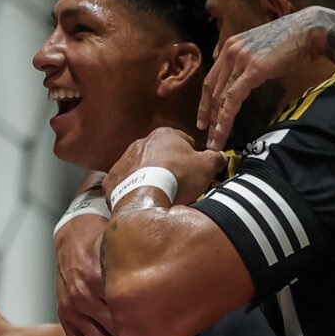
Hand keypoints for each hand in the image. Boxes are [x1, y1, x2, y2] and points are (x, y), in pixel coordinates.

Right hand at [54, 210, 162, 335]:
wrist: (70, 233)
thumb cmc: (101, 238)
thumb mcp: (120, 247)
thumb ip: (137, 269)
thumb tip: (169, 288)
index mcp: (98, 279)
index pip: (126, 315)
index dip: (147, 333)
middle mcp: (83, 297)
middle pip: (116, 332)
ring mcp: (72, 309)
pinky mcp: (64, 316)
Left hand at [102, 127, 224, 204]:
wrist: (146, 198)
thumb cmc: (177, 177)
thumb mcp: (206, 166)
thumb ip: (215, 158)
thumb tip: (221, 156)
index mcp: (164, 134)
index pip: (183, 141)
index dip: (192, 156)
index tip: (195, 170)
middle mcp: (141, 142)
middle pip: (161, 154)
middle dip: (170, 167)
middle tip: (180, 185)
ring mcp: (124, 160)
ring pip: (142, 168)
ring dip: (151, 178)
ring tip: (162, 196)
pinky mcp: (113, 180)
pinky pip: (126, 184)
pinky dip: (134, 191)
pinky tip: (144, 201)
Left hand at [199, 6, 334, 150]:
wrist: (307, 30)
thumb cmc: (290, 42)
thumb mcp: (260, 50)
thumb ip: (247, 63)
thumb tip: (243, 79)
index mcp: (230, 47)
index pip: (212, 79)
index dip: (206, 102)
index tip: (204, 120)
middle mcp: (230, 52)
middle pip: (212, 90)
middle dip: (208, 116)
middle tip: (207, 137)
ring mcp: (240, 60)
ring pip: (221, 97)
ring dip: (215, 122)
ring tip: (214, 142)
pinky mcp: (253, 69)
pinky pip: (233, 98)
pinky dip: (226, 117)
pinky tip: (223, 130)